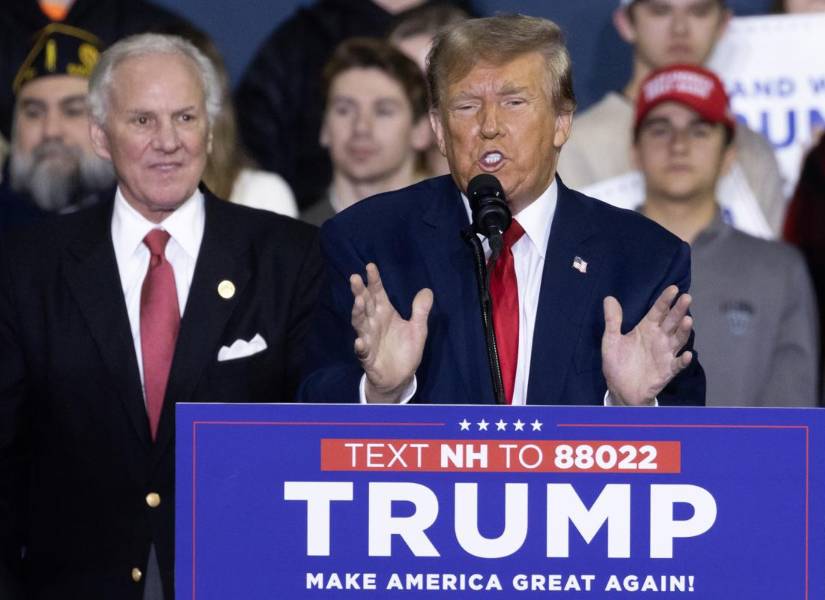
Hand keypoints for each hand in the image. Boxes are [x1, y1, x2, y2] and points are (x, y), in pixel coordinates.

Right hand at [351, 263, 432, 402]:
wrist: (400, 377)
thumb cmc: (405, 351)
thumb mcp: (418, 329)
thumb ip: (420, 311)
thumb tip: (427, 290)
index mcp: (385, 313)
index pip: (378, 293)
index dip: (374, 281)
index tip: (370, 266)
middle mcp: (374, 323)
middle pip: (365, 304)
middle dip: (360, 292)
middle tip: (355, 278)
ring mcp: (369, 339)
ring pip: (360, 324)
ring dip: (358, 313)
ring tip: (358, 302)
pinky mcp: (368, 357)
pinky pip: (362, 351)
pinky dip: (360, 346)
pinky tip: (359, 341)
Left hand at [601, 285, 693, 405]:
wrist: (619, 389)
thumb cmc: (617, 363)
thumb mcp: (611, 340)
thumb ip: (612, 320)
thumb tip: (609, 298)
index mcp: (646, 329)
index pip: (658, 311)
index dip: (665, 300)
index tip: (673, 288)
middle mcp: (659, 338)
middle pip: (671, 322)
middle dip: (679, 310)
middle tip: (686, 297)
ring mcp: (665, 354)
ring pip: (678, 340)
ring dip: (684, 331)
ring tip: (688, 320)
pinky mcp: (667, 371)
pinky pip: (677, 365)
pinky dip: (683, 360)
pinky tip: (688, 355)